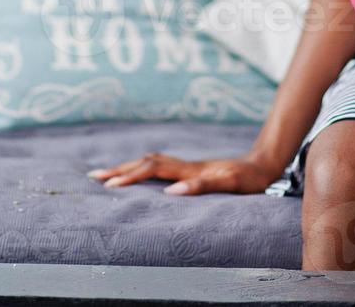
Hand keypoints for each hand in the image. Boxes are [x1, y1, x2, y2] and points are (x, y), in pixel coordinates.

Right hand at [86, 151, 285, 195]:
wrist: (262, 165)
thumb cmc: (247, 179)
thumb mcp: (229, 184)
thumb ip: (202, 186)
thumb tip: (171, 192)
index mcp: (188, 170)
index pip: (151, 170)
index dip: (130, 177)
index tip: (110, 186)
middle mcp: (183, 165)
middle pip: (144, 163)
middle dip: (118, 169)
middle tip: (93, 176)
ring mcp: (185, 166)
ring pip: (148, 162)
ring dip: (126, 167)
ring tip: (105, 175)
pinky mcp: (188, 170)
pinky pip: (157, 167)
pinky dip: (140, 169)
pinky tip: (135, 174)